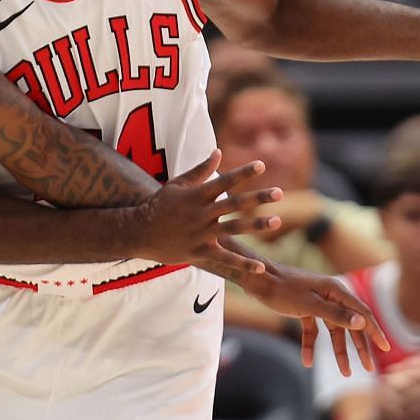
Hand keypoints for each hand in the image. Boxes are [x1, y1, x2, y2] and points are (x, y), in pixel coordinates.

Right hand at [131, 151, 282, 267]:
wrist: (139, 233)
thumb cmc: (159, 205)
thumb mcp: (177, 184)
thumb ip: (200, 170)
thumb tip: (219, 152)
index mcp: (197, 195)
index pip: (225, 181)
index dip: (244, 172)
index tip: (262, 165)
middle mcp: (202, 214)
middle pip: (235, 204)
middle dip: (258, 198)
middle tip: (279, 192)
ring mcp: (202, 234)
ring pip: (234, 229)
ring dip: (256, 226)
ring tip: (277, 222)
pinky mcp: (200, 252)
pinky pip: (225, 259)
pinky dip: (243, 263)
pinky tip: (261, 267)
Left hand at [246, 266, 388, 374]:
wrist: (257, 279)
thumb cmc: (283, 290)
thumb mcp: (310, 305)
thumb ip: (336, 315)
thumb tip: (362, 323)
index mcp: (337, 291)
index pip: (362, 313)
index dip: (375, 331)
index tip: (385, 348)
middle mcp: (331, 296)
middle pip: (350, 325)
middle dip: (359, 347)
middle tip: (368, 367)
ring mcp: (318, 303)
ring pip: (333, 330)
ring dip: (338, 351)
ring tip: (345, 372)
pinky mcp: (304, 309)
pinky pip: (313, 330)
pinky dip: (310, 344)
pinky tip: (307, 362)